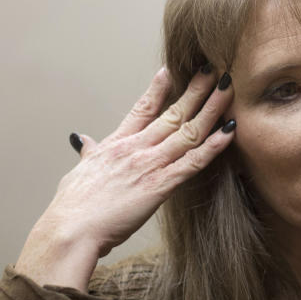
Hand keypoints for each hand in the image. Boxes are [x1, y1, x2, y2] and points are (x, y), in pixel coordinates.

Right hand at [15, 66, 234, 289]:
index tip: (171, 70)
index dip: (158, 89)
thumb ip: (87, 153)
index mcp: (116, 144)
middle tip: (213, 69)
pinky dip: (214, 146)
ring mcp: (149, 165)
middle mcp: (136, 148)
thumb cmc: (72, 207)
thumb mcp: (78, 172)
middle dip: (195, 90)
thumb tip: (82, 140)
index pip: (141, 109)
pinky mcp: (160, 185)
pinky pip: (194, 161)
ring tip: (227, 87)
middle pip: (172, 113)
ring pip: (188, 131)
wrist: (71, 229)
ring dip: (211, 108)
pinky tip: (229, 131)